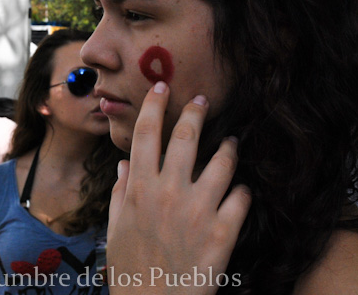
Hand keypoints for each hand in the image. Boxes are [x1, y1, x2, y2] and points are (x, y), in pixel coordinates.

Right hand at [107, 82, 250, 293]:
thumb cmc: (131, 270)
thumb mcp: (116, 228)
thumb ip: (121, 192)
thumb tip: (125, 164)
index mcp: (138, 188)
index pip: (146, 133)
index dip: (154, 105)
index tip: (161, 87)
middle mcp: (168, 192)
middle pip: (185, 138)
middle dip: (195, 112)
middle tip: (202, 100)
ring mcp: (197, 211)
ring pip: (221, 161)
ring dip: (227, 148)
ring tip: (230, 144)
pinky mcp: (222, 232)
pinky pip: (240, 197)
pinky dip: (241, 191)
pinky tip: (239, 190)